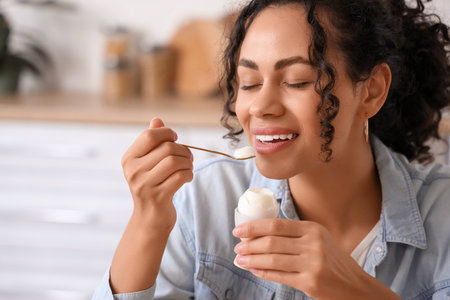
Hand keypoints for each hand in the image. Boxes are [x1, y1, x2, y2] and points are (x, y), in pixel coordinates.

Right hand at [121, 118, 192, 229]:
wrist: (150, 218)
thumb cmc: (152, 185)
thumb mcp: (148, 163)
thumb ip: (152, 141)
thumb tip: (157, 120)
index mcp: (129, 159)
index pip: (149, 135)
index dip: (167, 133)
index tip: (175, 139)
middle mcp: (133, 171)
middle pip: (166, 148)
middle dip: (183, 150)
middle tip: (188, 157)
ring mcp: (144, 185)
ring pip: (175, 161)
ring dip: (188, 162)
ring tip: (188, 167)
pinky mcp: (158, 196)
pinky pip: (181, 176)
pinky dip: (189, 174)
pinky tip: (187, 177)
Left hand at [232, 219, 400, 299]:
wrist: (356, 286)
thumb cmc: (334, 262)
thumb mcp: (320, 240)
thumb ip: (295, 235)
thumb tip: (261, 233)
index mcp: (313, 229)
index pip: (276, 224)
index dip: (254, 227)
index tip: (239, 230)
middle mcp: (313, 244)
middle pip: (271, 241)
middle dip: (249, 244)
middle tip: (237, 247)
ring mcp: (312, 263)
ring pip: (272, 259)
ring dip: (252, 259)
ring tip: (240, 259)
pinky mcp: (310, 281)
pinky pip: (279, 275)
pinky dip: (263, 272)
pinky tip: (254, 270)